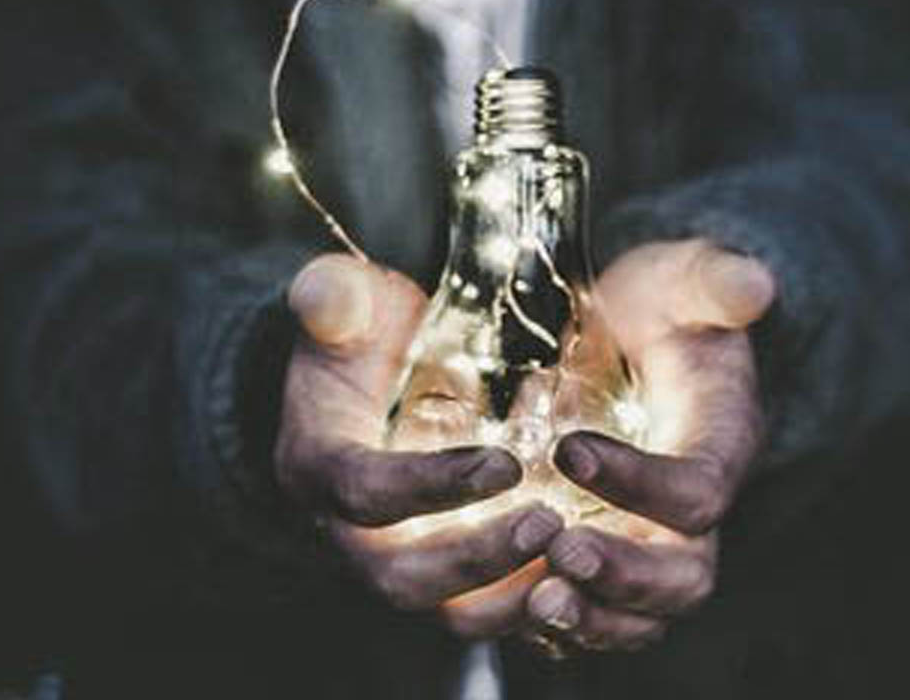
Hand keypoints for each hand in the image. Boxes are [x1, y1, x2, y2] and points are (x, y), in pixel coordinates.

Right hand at [274, 254, 563, 616]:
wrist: (372, 377)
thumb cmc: (362, 334)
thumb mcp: (346, 302)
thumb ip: (334, 296)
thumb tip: (324, 297)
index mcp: (318, 466)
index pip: (364, 492)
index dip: (431, 485)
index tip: (504, 464)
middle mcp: (352, 532)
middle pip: (404, 578)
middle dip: (477, 560)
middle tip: (549, 524)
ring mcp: (402, 559)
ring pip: (451, 613)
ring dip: (514, 597)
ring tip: (579, 558)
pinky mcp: (449, 572)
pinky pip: (490, 608)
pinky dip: (538, 601)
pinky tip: (591, 574)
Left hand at [525, 239, 774, 652]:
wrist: (640, 337)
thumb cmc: (663, 308)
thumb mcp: (685, 280)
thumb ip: (715, 281)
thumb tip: (753, 284)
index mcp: (719, 445)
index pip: (697, 489)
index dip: (641, 482)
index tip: (569, 450)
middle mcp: (692, 510)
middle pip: (683, 576)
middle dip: (625, 576)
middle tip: (561, 554)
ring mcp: (651, 540)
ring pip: (641, 614)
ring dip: (591, 619)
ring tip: (536, 602)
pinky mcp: (609, 554)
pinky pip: (595, 612)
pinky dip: (559, 625)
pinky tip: (509, 607)